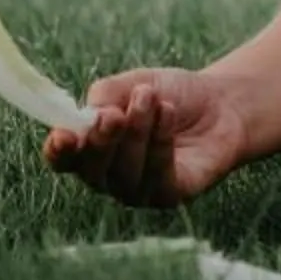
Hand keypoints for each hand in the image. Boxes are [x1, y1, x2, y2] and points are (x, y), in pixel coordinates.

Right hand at [41, 68, 250, 206]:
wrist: (221, 103)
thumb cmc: (170, 95)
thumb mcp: (134, 83)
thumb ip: (105, 95)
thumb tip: (89, 115)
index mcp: (92, 149)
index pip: (65, 160)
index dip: (58, 151)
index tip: (62, 136)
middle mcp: (110, 176)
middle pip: (92, 171)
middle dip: (102, 141)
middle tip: (114, 114)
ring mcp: (138, 190)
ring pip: (125, 173)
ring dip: (137, 133)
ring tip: (151, 99)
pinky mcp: (168, 196)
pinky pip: (157, 178)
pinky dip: (160, 146)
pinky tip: (168, 115)